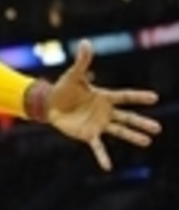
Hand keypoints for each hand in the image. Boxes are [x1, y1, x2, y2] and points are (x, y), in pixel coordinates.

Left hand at [46, 40, 161, 170]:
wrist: (50, 103)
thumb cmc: (64, 88)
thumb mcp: (73, 75)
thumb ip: (82, 61)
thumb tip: (85, 42)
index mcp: (104, 96)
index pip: (125, 96)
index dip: (138, 97)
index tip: (154, 97)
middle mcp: (105, 112)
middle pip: (127, 117)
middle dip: (142, 123)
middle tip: (158, 129)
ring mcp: (98, 124)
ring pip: (119, 131)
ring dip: (132, 137)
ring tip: (147, 141)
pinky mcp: (88, 134)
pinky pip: (97, 147)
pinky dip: (102, 156)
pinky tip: (108, 167)